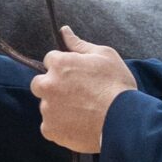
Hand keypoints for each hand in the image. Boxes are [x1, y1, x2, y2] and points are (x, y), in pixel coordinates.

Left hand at [29, 27, 134, 154]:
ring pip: (46, 106)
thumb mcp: (104, 55)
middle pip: (39, 84)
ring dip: (57, 107)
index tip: (77, 76)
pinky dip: (60, 127)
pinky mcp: (50, 130)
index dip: (64, 67)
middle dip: (52, 87)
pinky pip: (49, 127)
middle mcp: (48, 85)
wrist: (122, 120)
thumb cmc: (116, 85)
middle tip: (74, 94)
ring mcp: (47, 109)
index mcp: (59, 64)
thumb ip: (79, 44)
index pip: (50, 60)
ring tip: (81, 112)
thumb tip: (64, 31)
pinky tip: (78, 125)